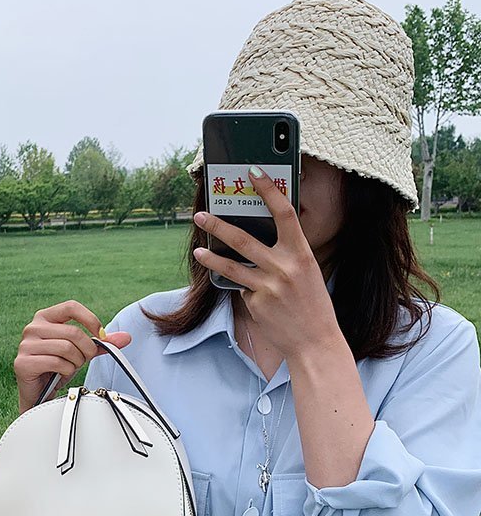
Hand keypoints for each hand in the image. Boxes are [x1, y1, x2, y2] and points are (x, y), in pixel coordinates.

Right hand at [14, 300, 131, 413]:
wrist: (39, 393)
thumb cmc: (57, 368)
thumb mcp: (80, 352)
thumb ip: (100, 344)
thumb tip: (126, 337)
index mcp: (44, 318)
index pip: (71, 307)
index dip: (91, 320)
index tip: (101, 336)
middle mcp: (32, 328)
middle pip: (73, 332)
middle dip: (86, 350)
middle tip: (84, 360)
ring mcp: (26, 345)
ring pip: (66, 348)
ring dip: (75, 362)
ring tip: (69, 367)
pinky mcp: (23, 362)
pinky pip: (56, 363)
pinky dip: (65, 371)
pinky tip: (60, 374)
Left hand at [191, 166, 341, 358]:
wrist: (315, 342)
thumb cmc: (311, 304)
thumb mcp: (306, 273)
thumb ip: (285, 255)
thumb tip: (256, 238)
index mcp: (302, 253)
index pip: (284, 213)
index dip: (268, 190)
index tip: (254, 172)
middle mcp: (285, 267)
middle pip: (243, 239)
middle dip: (218, 225)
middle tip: (201, 214)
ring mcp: (268, 286)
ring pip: (231, 266)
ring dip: (211, 257)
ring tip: (198, 250)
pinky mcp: (256, 304)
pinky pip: (243, 290)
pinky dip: (245, 290)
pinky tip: (257, 299)